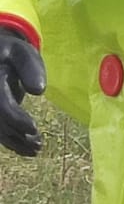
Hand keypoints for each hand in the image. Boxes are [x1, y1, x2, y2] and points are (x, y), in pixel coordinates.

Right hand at [0, 30, 45, 157]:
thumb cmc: (12, 53)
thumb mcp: (23, 53)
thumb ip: (31, 68)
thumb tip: (38, 90)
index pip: (1, 105)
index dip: (15, 119)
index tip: (33, 128)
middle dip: (18, 135)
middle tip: (39, 144)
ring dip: (16, 142)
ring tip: (37, 149)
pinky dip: (13, 142)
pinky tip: (28, 150)